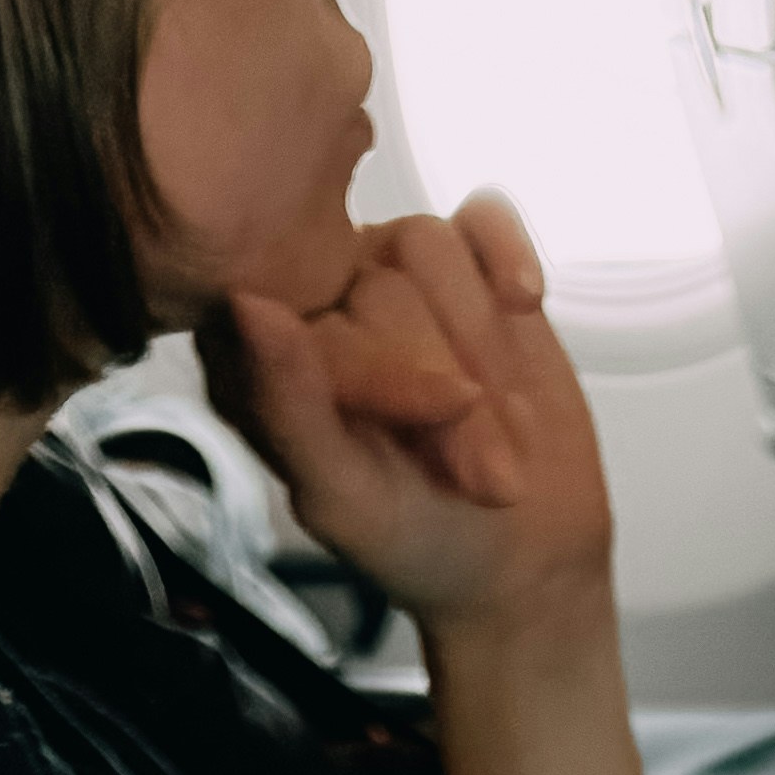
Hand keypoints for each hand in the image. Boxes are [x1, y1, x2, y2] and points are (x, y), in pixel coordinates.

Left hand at [210, 200, 615, 648]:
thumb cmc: (418, 543)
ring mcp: (393, 275)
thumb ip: (289, 409)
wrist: (520, 557)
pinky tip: (525, 306)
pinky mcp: (465, 262)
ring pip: (430, 247)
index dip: (377, 369)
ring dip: (484, 343)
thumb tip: (249, 304)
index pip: (298, 310)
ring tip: (506, 425)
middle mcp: (321, 302)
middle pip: (375, 284)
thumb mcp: (346, 501)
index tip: (432, 424)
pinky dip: (510, 256)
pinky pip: (482, 218)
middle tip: (479, 471)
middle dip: (443, 382)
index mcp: (259, 358)